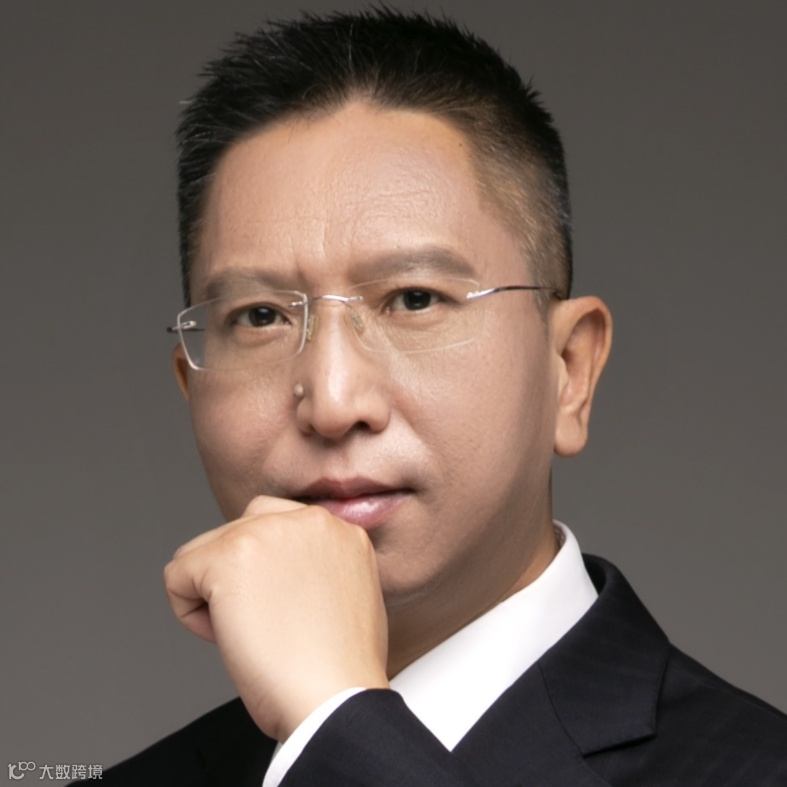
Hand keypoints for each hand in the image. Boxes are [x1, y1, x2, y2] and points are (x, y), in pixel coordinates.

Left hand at [163, 496, 389, 740]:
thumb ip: (317, 567)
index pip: (274, 526)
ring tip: (252, 633)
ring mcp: (268, 532)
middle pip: (237, 532)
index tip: (285, 613)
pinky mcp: (229, 556)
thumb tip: (274, 571)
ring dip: (214, 596)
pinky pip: (177, 576)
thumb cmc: (337, 669)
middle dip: (238, 581)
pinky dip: (190, 615)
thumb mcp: (344, 596)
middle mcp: (307, 520)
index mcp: (339, 530)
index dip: (266, 575)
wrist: (336, 699)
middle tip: (268, 626)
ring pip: (203, 552)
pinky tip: (229, 638)